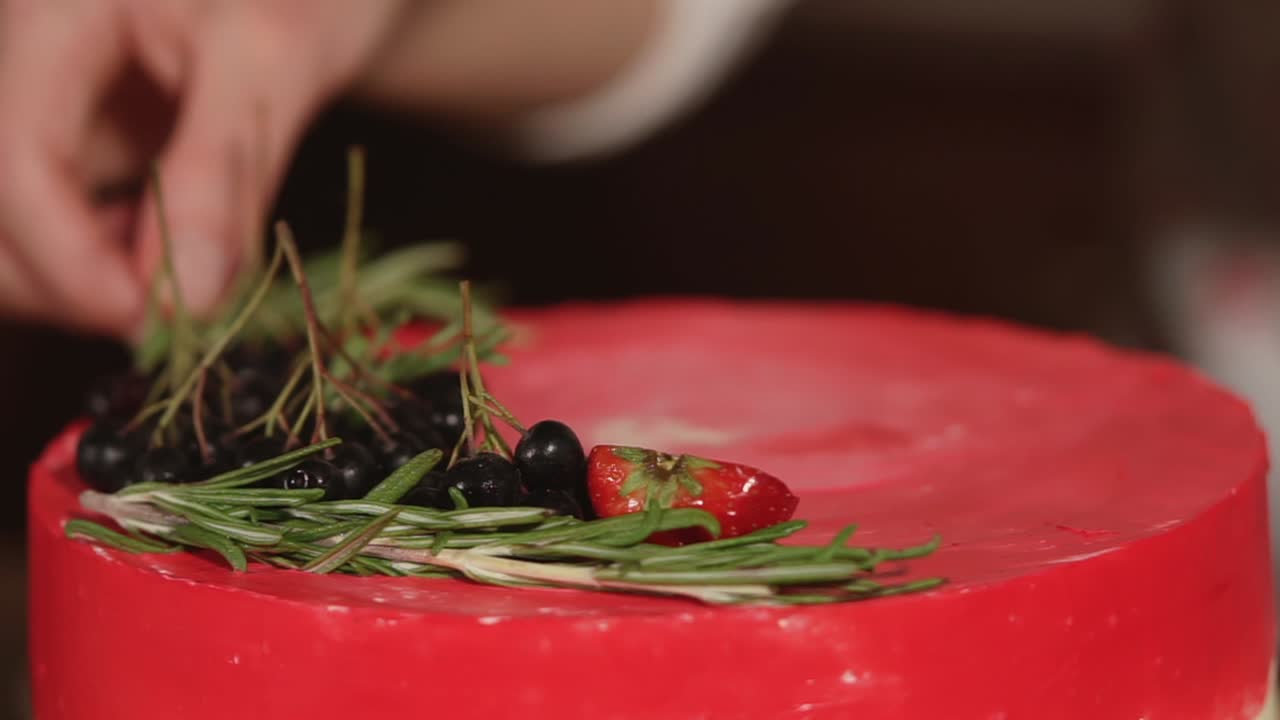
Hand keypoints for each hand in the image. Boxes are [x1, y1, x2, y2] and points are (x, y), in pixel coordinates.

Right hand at [0, 0, 408, 335]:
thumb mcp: (275, 57)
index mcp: (50, 16)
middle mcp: (29, 63)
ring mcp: (50, 107)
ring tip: (190, 278)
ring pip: (14, 235)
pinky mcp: (81, 142)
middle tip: (181, 317)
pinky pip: (62, 226)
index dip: (72, 263)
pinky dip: (110, 266)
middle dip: (69, 285)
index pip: (13, 166)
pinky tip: (177, 257)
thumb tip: (186, 302)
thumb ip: (221, 170)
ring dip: (85, 286)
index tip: (156, 321)